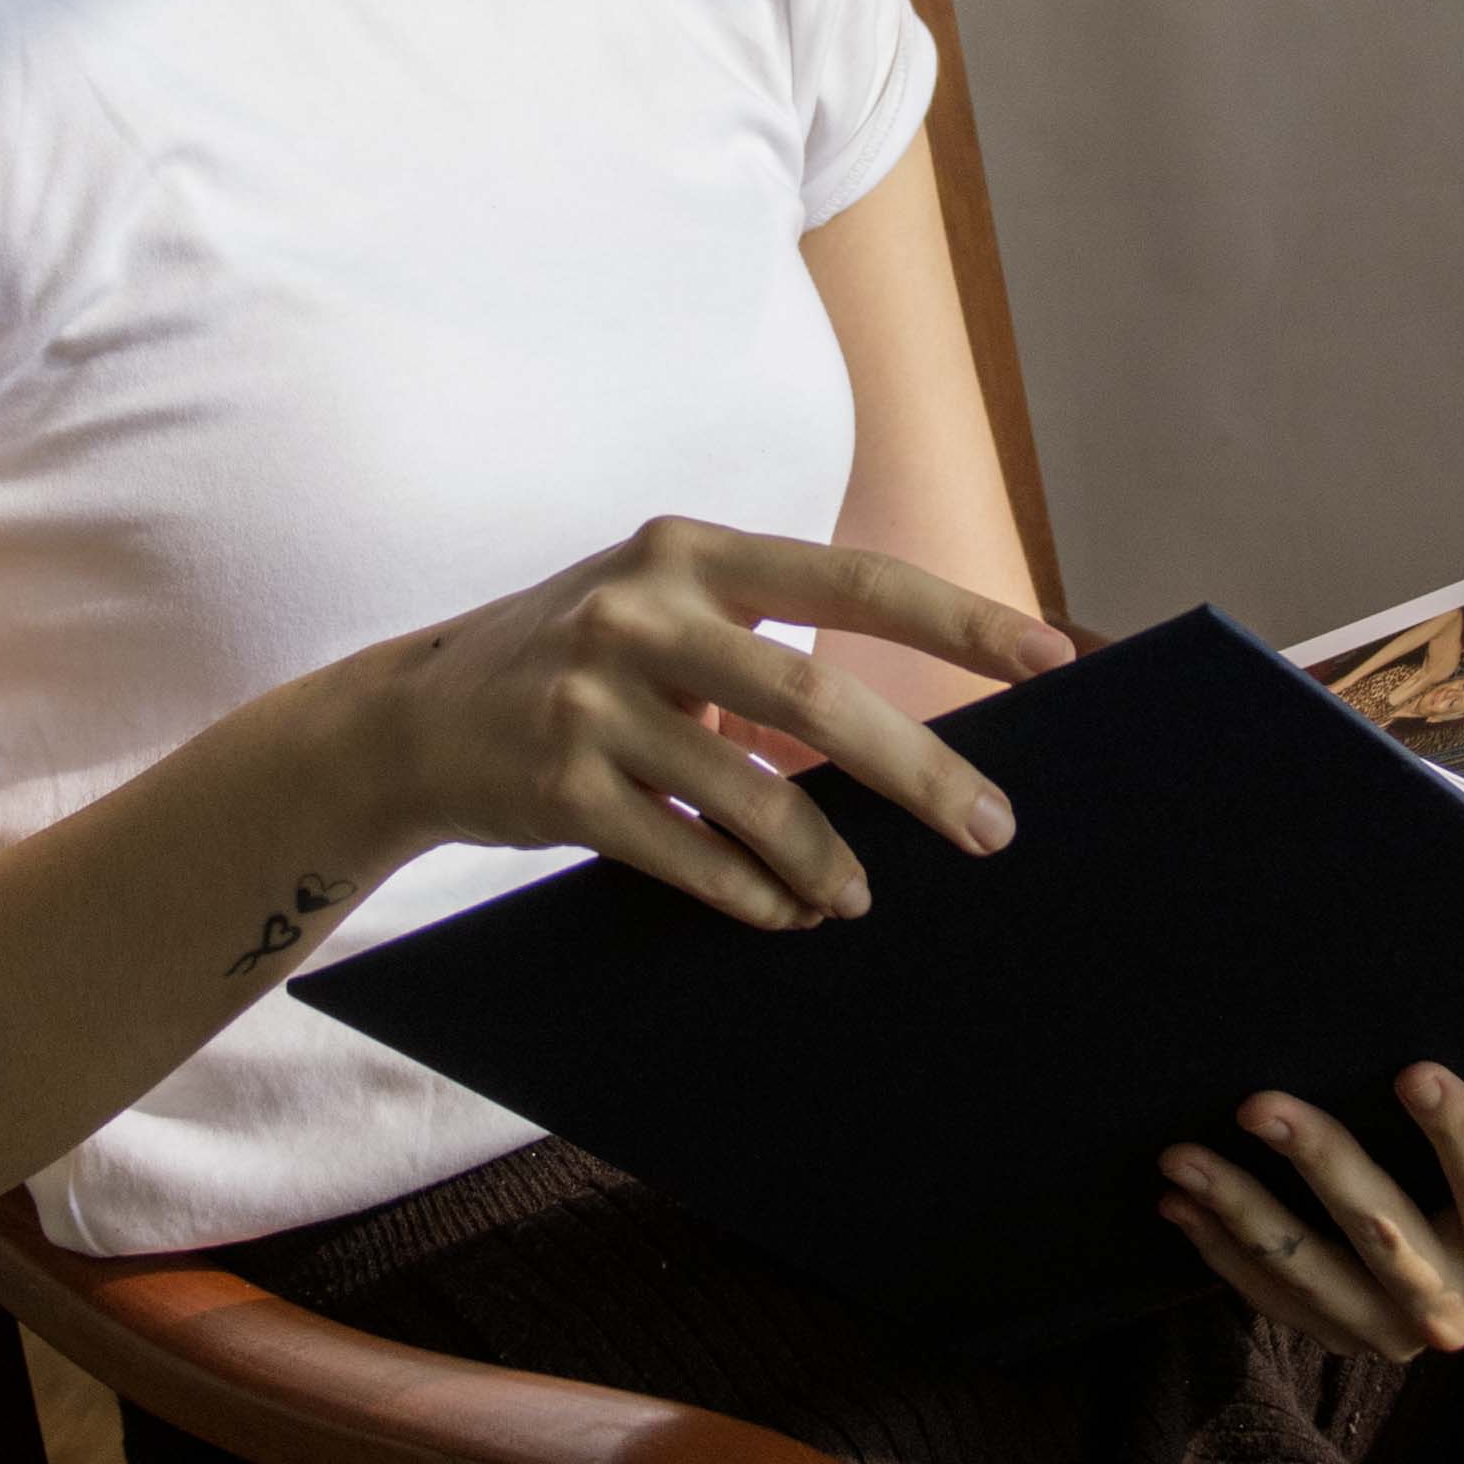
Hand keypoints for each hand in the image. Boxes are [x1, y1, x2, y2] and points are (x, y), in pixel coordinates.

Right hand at [374, 517, 1071, 932]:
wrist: (410, 717)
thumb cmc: (575, 664)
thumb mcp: (658, 613)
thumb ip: (760, 647)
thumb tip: (898, 733)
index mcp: (690, 551)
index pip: (853, 579)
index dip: (959, 618)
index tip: (1054, 658)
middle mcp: (642, 609)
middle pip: (818, 695)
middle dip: (921, 771)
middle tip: (993, 829)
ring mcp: (593, 696)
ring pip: (752, 793)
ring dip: (827, 858)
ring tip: (863, 899)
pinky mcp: (558, 782)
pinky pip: (683, 851)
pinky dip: (748, 891)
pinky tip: (787, 913)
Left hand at [1158, 1066, 1463, 1364]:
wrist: (1459, 1255)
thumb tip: (1427, 1013)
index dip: (1459, 1133)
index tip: (1414, 1072)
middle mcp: (1459, 1306)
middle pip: (1386, 1233)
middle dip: (1319, 1162)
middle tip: (1256, 1104)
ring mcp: (1394, 1332)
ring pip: (1312, 1271)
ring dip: (1241, 1208)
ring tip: (1181, 1157)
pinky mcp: (1339, 1340)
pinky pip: (1272, 1297)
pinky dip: (1220, 1247)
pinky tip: (1179, 1201)